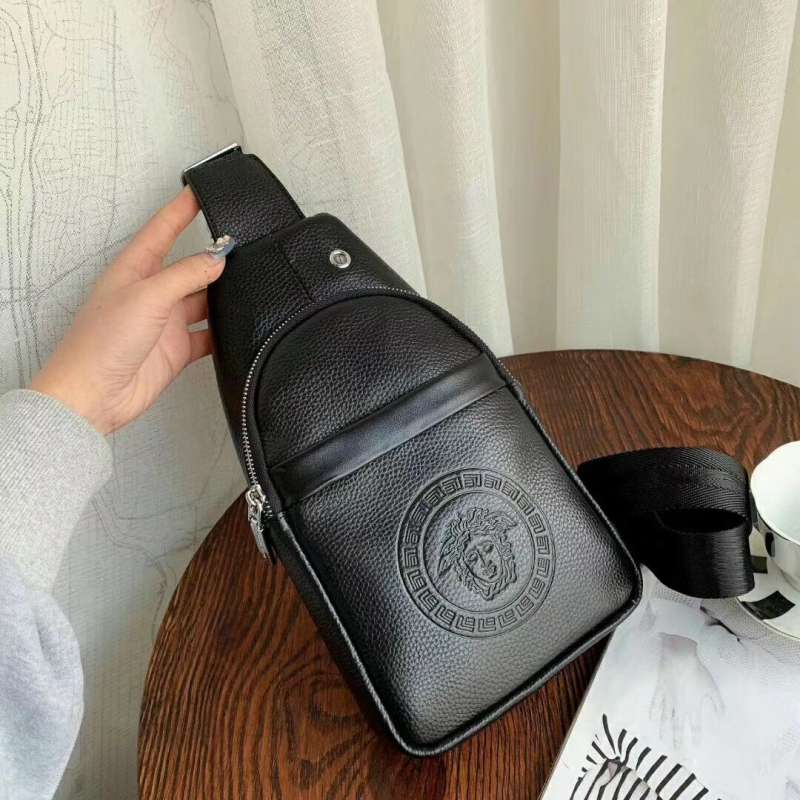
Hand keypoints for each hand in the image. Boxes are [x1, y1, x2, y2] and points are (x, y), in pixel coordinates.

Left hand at [31, 187, 231, 434]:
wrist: (95, 395)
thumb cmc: (101, 343)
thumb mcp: (148, 297)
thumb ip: (186, 275)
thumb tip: (217, 258)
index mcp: (134, 270)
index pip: (162, 230)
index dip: (182, 209)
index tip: (202, 191)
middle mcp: (151, 293)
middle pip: (189, 267)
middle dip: (214, 258)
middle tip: (243, 247)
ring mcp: (165, 322)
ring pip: (203, 301)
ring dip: (222, 297)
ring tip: (247, 287)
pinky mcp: (177, 350)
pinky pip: (207, 335)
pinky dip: (223, 333)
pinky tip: (237, 328)